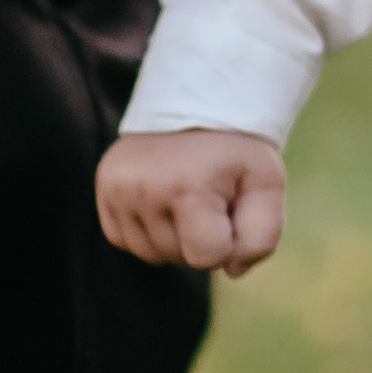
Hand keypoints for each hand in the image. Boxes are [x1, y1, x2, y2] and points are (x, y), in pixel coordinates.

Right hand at [97, 128, 288, 273]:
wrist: (197, 101)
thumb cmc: (235, 151)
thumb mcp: (267, 183)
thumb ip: (263, 235)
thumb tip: (232, 271)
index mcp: (188, 187)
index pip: (208, 258)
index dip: (228, 241)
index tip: (232, 207)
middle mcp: (144, 190)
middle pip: (179, 258)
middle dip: (202, 238)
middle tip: (210, 195)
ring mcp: (118, 190)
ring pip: (151, 254)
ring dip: (174, 238)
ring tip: (187, 197)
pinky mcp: (104, 189)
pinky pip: (125, 241)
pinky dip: (148, 231)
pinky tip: (164, 201)